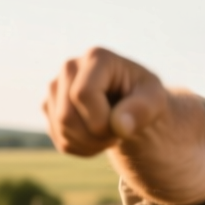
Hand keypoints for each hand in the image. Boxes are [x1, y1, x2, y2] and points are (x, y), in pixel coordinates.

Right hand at [43, 48, 170, 156]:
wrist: (133, 103)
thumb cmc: (144, 97)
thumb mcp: (155, 100)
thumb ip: (142, 110)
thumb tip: (119, 126)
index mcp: (96, 57)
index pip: (83, 94)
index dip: (101, 120)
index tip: (122, 125)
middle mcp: (70, 67)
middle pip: (66, 115)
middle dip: (95, 135)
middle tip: (118, 132)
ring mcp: (55, 86)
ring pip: (61, 129)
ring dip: (89, 144)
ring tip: (110, 133)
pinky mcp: (49, 106)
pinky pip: (59, 138)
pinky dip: (81, 147)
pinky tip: (97, 136)